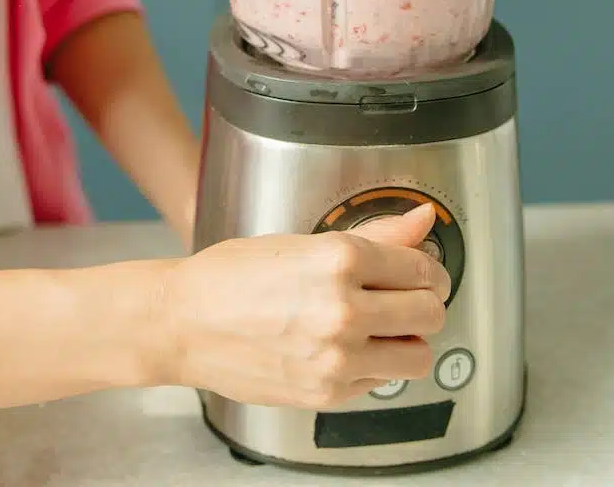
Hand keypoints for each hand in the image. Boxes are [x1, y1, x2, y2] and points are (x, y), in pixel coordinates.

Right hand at [162, 203, 448, 409]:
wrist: (183, 325)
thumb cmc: (229, 278)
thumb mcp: (300, 242)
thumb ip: (373, 236)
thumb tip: (421, 221)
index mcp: (339, 259)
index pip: (422, 268)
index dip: (428, 269)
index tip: (421, 272)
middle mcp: (343, 310)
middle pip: (430, 312)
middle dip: (425, 303)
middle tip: (406, 299)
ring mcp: (337, 357)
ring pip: (418, 355)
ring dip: (409, 341)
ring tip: (384, 330)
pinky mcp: (328, 392)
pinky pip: (381, 382)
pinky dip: (375, 366)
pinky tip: (348, 348)